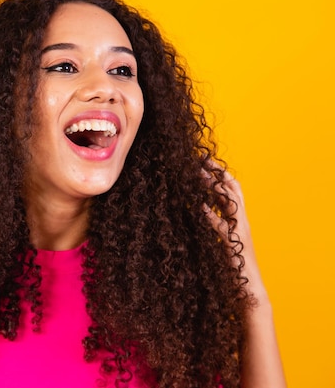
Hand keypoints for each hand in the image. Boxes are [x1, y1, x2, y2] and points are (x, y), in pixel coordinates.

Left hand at [203, 166, 267, 303]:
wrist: (249, 289)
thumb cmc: (235, 265)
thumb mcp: (224, 238)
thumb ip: (217, 223)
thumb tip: (202, 208)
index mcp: (240, 219)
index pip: (233, 190)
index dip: (221, 174)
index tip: (207, 161)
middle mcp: (242, 221)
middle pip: (233, 190)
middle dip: (219, 173)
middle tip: (203, 160)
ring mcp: (240, 231)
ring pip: (230, 203)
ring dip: (214, 188)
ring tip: (199, 175)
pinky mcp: (233, 244)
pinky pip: (222, 227)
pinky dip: (212, 217)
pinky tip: (200, 209)